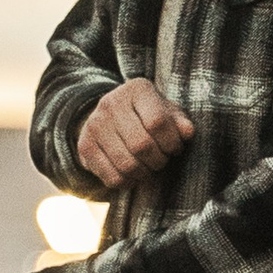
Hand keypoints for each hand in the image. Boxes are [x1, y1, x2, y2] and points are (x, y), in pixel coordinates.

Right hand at [76, 77, 192, 190]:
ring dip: (144, 173)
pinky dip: (128, 182)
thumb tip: (187, 133)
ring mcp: (94, 124)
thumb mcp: (168, 113)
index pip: (157, 122)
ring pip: (127, 165)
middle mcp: (111, 102)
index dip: (171, 143)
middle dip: (159, 160)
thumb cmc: (149, 116)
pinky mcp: (85, 146)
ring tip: (149, 167)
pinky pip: (111, 177)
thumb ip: (180, 122)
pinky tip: (133, 174)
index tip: (175, 148)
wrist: (112, 118)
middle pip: (141, 145)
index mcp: (137, 89)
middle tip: (162, 159)